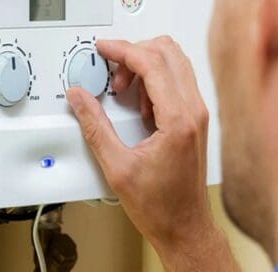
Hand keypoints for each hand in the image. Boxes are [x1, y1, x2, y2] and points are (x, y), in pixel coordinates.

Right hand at [67, 37, 237, 270]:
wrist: (184, 228)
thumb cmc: (161, 207)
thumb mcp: (117, 167)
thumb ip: (94, 126)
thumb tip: (79, 97)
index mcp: (178, 120)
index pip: (152, 62)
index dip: (122, 49)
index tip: (103, 48)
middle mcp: (194, 111)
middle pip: (167, 52)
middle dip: (133, 53)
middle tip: (112, 73)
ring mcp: (198, 113)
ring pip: (175, 62)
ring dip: (145, 65)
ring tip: (124, 90)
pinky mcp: (196, 119)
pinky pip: (177, 80)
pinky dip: (154, 80)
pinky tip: (138, 104)